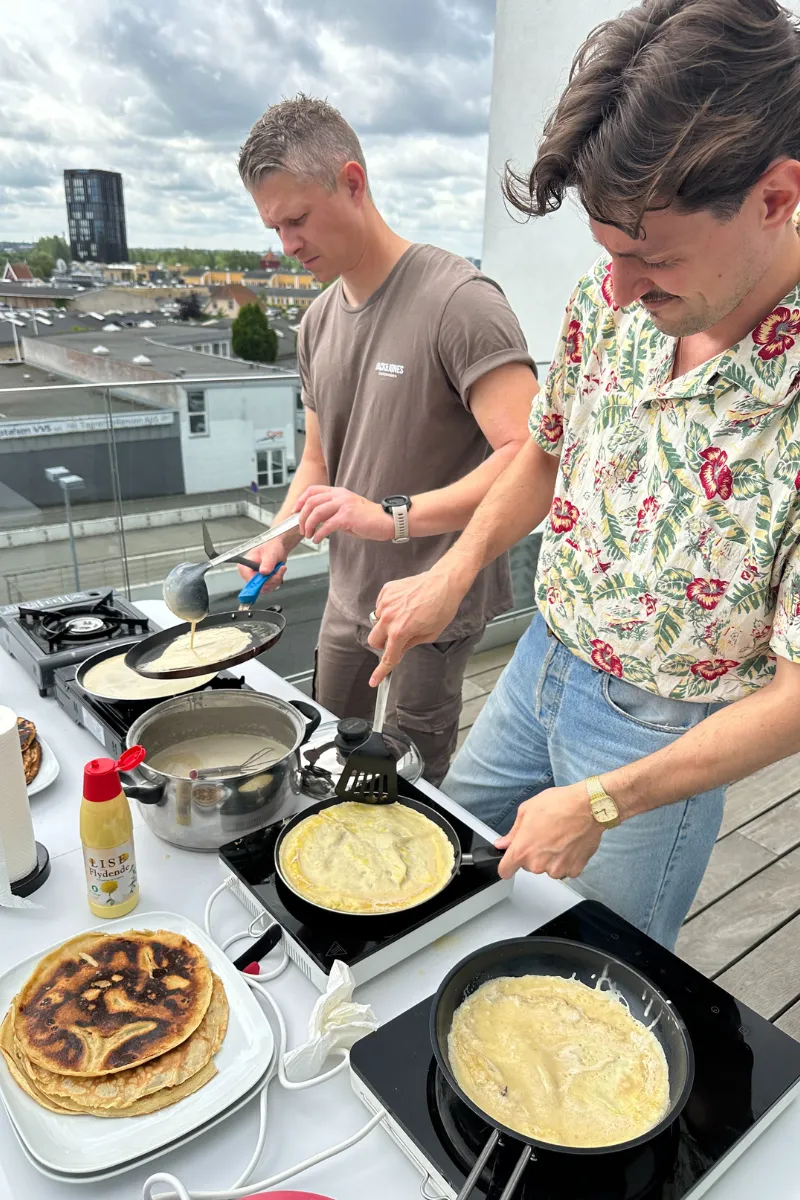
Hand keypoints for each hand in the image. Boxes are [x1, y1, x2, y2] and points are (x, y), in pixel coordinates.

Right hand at [237, 537, 286, 593]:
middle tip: (279, 570)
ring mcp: (255, 579)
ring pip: (265, 588)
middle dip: (272, 579)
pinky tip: (278, 573)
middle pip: (258, 586)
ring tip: (279, 569)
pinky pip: (269, 588)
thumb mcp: (270, 553)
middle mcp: (248, 574)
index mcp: (245, 565)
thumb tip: (264, 572)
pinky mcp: (261, 583)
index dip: (261, 580)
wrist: (278, 549)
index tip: (270, 575)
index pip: (249, 579)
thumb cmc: (272, 547)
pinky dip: (276, 581)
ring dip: (276, 580)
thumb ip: (267, 563)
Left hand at [294, 486, 393, 543]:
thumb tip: (316, 522)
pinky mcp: (348, 517)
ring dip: (309, 526)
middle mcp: (340, 495)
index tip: (295, 511)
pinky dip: (319, 534)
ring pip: (317, 512)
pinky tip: (318, 539)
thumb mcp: (347, 510)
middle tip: (302, 529)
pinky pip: (327, 525)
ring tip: (309, 535)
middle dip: (302, 517)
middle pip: (312, 502)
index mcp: (339, 492)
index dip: (301, 500)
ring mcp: (344, 505)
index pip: (313, 490)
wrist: (387, 521)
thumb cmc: (368, 519)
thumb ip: (332, 512)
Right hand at [367, 567, 464, 685]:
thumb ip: (410, 644)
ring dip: (387, 624)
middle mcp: (388, 617)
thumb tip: (398, 650)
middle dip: (382, 643)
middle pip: (373, 640)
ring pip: (377, 622)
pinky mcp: (386, 591)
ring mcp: (385, 602)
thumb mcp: (430, 634)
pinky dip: (389, 609)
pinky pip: (381, 606)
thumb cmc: (441, 608)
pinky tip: (404, 604)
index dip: (380, 672)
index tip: (373, 681)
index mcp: (400, 631)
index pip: (388, 656)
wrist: (444, 582)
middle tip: (397, 639)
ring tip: (407, 615)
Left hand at [495, 782, 603, 880]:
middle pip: (528, 866)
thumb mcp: (527, 811)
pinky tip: (569, 844)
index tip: (511, 861)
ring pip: (547, 868)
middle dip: (533, 854)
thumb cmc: (559, 805)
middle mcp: (538, 864)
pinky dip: (566, 860)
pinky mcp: (573, 870)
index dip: (507, 865)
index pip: (505, 871)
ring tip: (558, 838)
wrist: (588, 807)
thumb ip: (513, 833)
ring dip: (550, 858)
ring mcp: (556, 869)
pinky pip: (565, 869)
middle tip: (543, 836)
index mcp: (522, 850)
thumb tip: (503, 843)